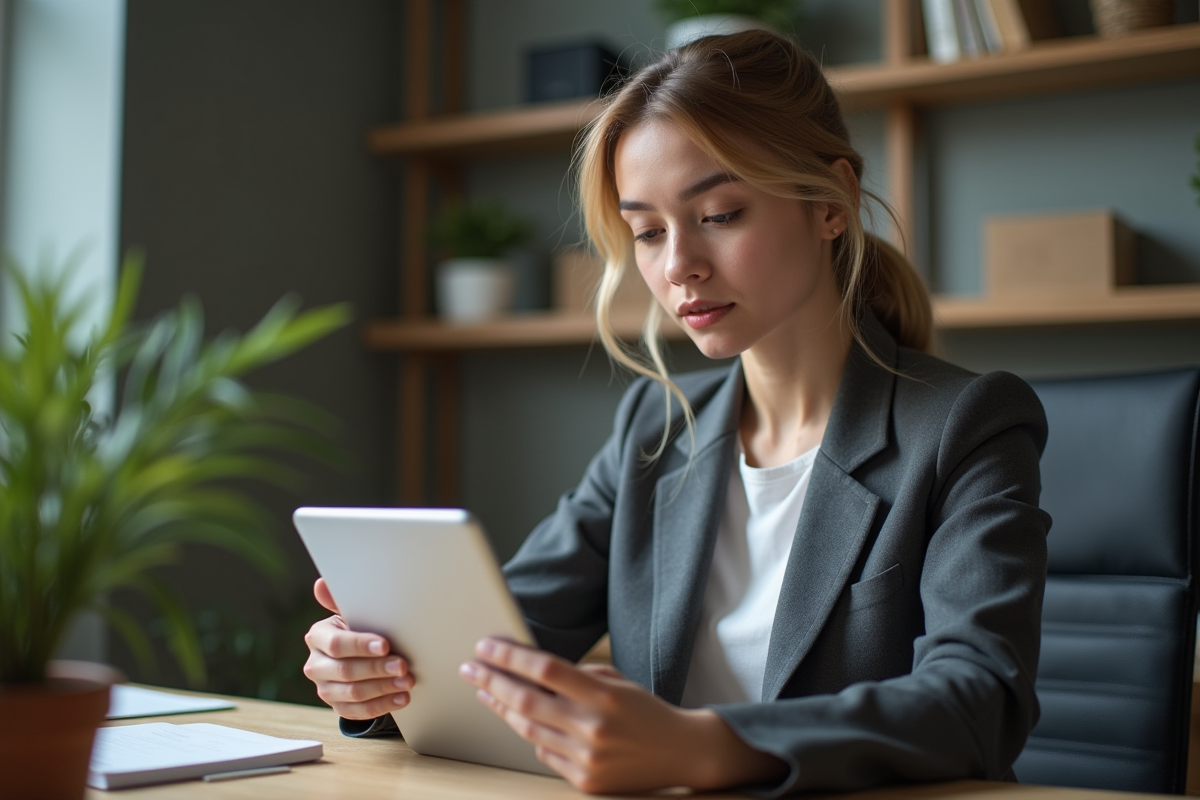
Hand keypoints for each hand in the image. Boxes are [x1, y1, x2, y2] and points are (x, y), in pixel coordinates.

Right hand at [302, 577, 414, 719]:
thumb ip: (339, 601)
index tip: (386, 645)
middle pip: (346, 671)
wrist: (357, 654)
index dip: (361, 645)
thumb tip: (321, 583)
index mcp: (318, 637)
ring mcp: (325, 688)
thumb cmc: (358, 628)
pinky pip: (358, 712)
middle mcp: (315, 665)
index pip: (337, 645)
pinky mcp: (337, 706)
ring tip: (407, 682)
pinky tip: (401, 698)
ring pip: (353, 693)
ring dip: (383, 688)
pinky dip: (382, 705)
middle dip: (377, 668)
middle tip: (403, 666)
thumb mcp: (352, 613)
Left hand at [458, 638, 785, 793]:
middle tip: (470, 667)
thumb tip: (527, 667)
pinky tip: (517, 719)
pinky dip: (530, 734)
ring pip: (528, 729)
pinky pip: (543, 754)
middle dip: (491, 680)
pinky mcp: (585, 781)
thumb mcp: (616, 680)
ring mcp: (587, 758)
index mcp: (603, 694)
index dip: (509, 655)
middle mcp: (593, 727)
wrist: (681, 752)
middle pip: (526, 699)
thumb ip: (575, 675)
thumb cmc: (645, 710)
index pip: (544, 669)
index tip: (485, 645)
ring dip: (500, 707)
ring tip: (484, 690)